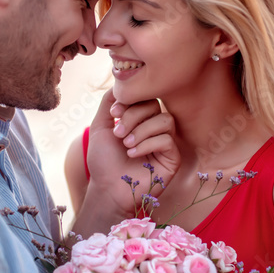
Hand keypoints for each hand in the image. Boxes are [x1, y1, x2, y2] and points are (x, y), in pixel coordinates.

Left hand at [85, 90, 180, 216]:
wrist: (107, 188)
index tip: (113, 114)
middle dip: (133, 116)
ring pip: (165, 120)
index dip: (130, 101)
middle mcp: (155, 129)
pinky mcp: (172, 158)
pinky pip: (167, 139)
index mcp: (140, 120)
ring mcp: (165, 143)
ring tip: (126, 145)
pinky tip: (133, 154)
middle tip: (118, 134)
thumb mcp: (100, 126)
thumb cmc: (103, 161)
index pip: (145, 97)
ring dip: (142, 131)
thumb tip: (120, 84)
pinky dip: (147, 144)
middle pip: (155, 105)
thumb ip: (108, 102)